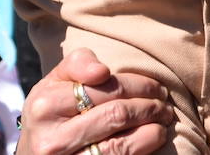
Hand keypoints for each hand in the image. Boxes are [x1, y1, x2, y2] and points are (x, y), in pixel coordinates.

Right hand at [17, 49, 172, 154]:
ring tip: (164, 118)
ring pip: (121, 144)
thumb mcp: (54, 83)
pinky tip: (155, 137)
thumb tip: (102, 72)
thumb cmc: (51, 112)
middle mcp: (53, 139)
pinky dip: (145, 146)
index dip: (138, 85)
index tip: (155, 86)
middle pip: (116, 115)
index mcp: (45, 106)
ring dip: (153, 128)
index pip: (104, 89)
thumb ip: (78, 63)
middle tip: (164, 101)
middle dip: (149, 105)